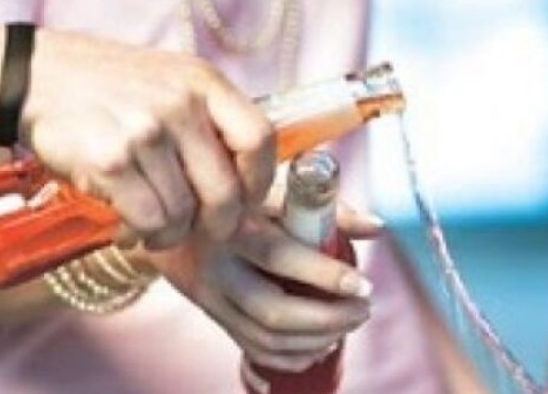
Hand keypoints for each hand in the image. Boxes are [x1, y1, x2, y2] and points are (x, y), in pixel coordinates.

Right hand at [23, 32, 274, 248]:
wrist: (39, 78)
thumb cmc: (112, 88)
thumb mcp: (172, 81)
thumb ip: (211, 119)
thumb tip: (249, 182)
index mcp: (203, 82)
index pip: (259, 140)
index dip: (259, 181)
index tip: (246, 200)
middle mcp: (179, 104)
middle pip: (224, 191)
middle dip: (216, 226)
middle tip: (200, 231)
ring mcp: (145, 132)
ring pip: (182, 214)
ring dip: (169, 233)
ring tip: (153, 225)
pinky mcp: (110, 161)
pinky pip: (145, 219)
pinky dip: (139, 233)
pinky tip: (128, 226)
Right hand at [146, 204, 381, 370]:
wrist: (170, 214)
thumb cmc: (234, 196)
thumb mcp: (272, 190)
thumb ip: (325, 207)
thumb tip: (377, 226)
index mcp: (232, 226)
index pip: (279, 256)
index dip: (324, 275)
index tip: (363, 285)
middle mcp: (217, 266)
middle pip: (272, 311)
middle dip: (328, 319)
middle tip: (364, 309)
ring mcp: (211, 297)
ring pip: (265, 338)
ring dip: (316, 341)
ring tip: (348, 324)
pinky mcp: (213, 315)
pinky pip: (252, 349)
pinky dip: (292, 357)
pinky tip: (320, 345)